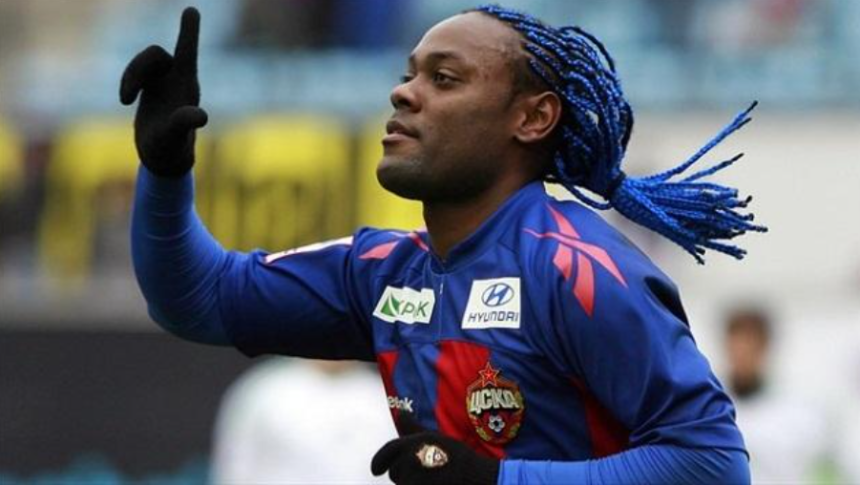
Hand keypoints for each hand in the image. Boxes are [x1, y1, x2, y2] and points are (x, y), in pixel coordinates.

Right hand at [119, 7, 207, 176]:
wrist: (164, 157)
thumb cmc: (171, 148)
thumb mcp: (175, 137)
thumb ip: (183, 124)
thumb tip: (201, 116)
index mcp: (187, 86)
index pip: (188, 52)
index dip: (188, 31)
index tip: (191, 10)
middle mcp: (177, 79)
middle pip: (156, 54)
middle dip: (137, 68)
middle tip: (125, 99)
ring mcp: (165, 81)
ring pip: (143, 62)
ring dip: (130, 76)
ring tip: (125, 101)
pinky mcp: (152, 86)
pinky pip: (136, 71)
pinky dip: (128, 82)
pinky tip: (126, 101)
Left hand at [371, 418, 499, 484]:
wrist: (478, 478)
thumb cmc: (457, 457)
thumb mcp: (434, 437)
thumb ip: (412, 428)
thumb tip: (400, 412)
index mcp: (412, 442)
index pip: (387, 452)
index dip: (379, 462)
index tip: (375, 471)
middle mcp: (410, 459)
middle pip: (394, 473)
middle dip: (404, 476)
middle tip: (426, 474)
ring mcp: (413, 479)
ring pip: (402, 484)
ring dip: (412, 484)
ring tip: (433, 480)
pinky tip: (434, 484)